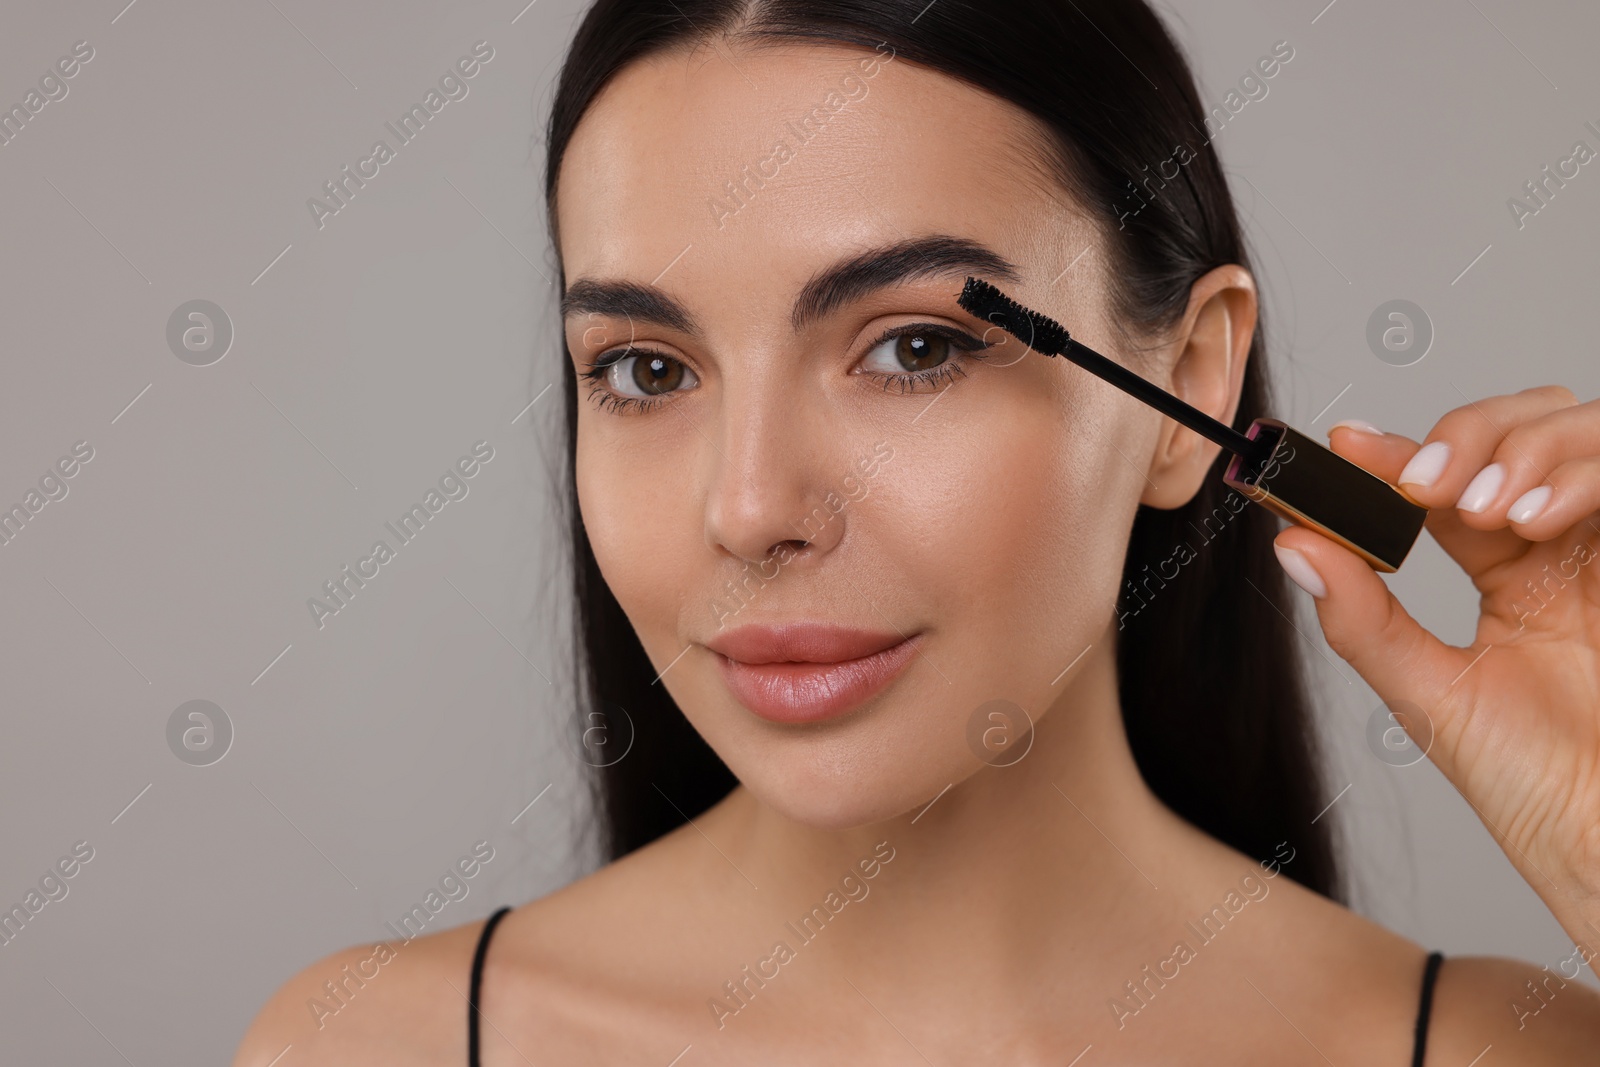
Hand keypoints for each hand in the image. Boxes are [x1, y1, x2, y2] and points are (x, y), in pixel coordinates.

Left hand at [1272, 385, 1599, 954]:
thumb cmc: (1536, 787)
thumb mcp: (1430, 694)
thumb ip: (1363, 621)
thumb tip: (1292, 546)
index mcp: (1512, 573)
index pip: (1452, 479)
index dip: (1399, 451)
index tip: (1344, 446)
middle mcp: (1567, 548)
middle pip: (1526, 425)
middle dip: (1470, 433)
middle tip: (1421, 484)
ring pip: (1580, 431)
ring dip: (1521, 449)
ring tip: (1480, 509)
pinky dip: (1578, 476)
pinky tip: (1531, 520)